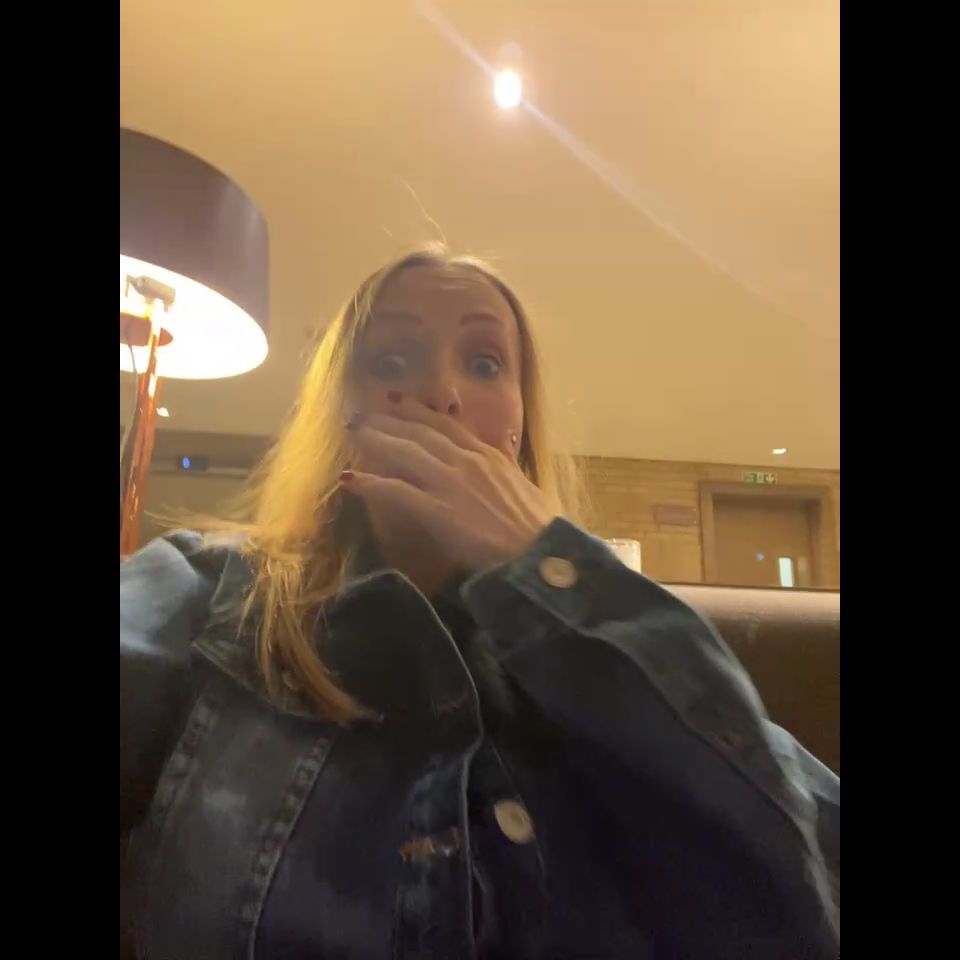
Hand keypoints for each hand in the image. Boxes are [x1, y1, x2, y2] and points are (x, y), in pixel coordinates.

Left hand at [342, 402, 555, 572]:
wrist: (540, 552)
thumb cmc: (540, 526)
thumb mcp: (525, 484)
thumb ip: (508, 463)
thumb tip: (503, 444)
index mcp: (488, 455)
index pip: (446, 425)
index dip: (418, 411)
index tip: (398, 400)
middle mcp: (466, 461)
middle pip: (420, 433)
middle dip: (388, 420)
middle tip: (362, 412)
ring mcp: (450, 484)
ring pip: (405, 453)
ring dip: (375, 440)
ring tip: (352, 432)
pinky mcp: (438, 510)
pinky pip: (397, 492)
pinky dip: (371, 484)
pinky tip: (349, 480)